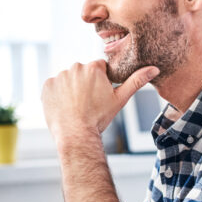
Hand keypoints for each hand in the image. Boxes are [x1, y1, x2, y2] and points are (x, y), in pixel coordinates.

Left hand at [41, 60, 158, 139]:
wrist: (75, 135)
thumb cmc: (99, 118)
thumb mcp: (120, 99)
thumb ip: (136, 81)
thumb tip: (154, 68)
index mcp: (94, 67)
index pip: (99, 69)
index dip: (100, 82)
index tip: (99, 96)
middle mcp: (75, 67)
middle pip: (82, 73)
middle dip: (85, 84)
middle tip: (88, 103)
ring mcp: (59, 76)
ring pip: (68, 79)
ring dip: (71, 89)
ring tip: (76, 106)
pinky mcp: (47, 85)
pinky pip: (54, 87)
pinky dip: (58, 95)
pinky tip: (64, 107)